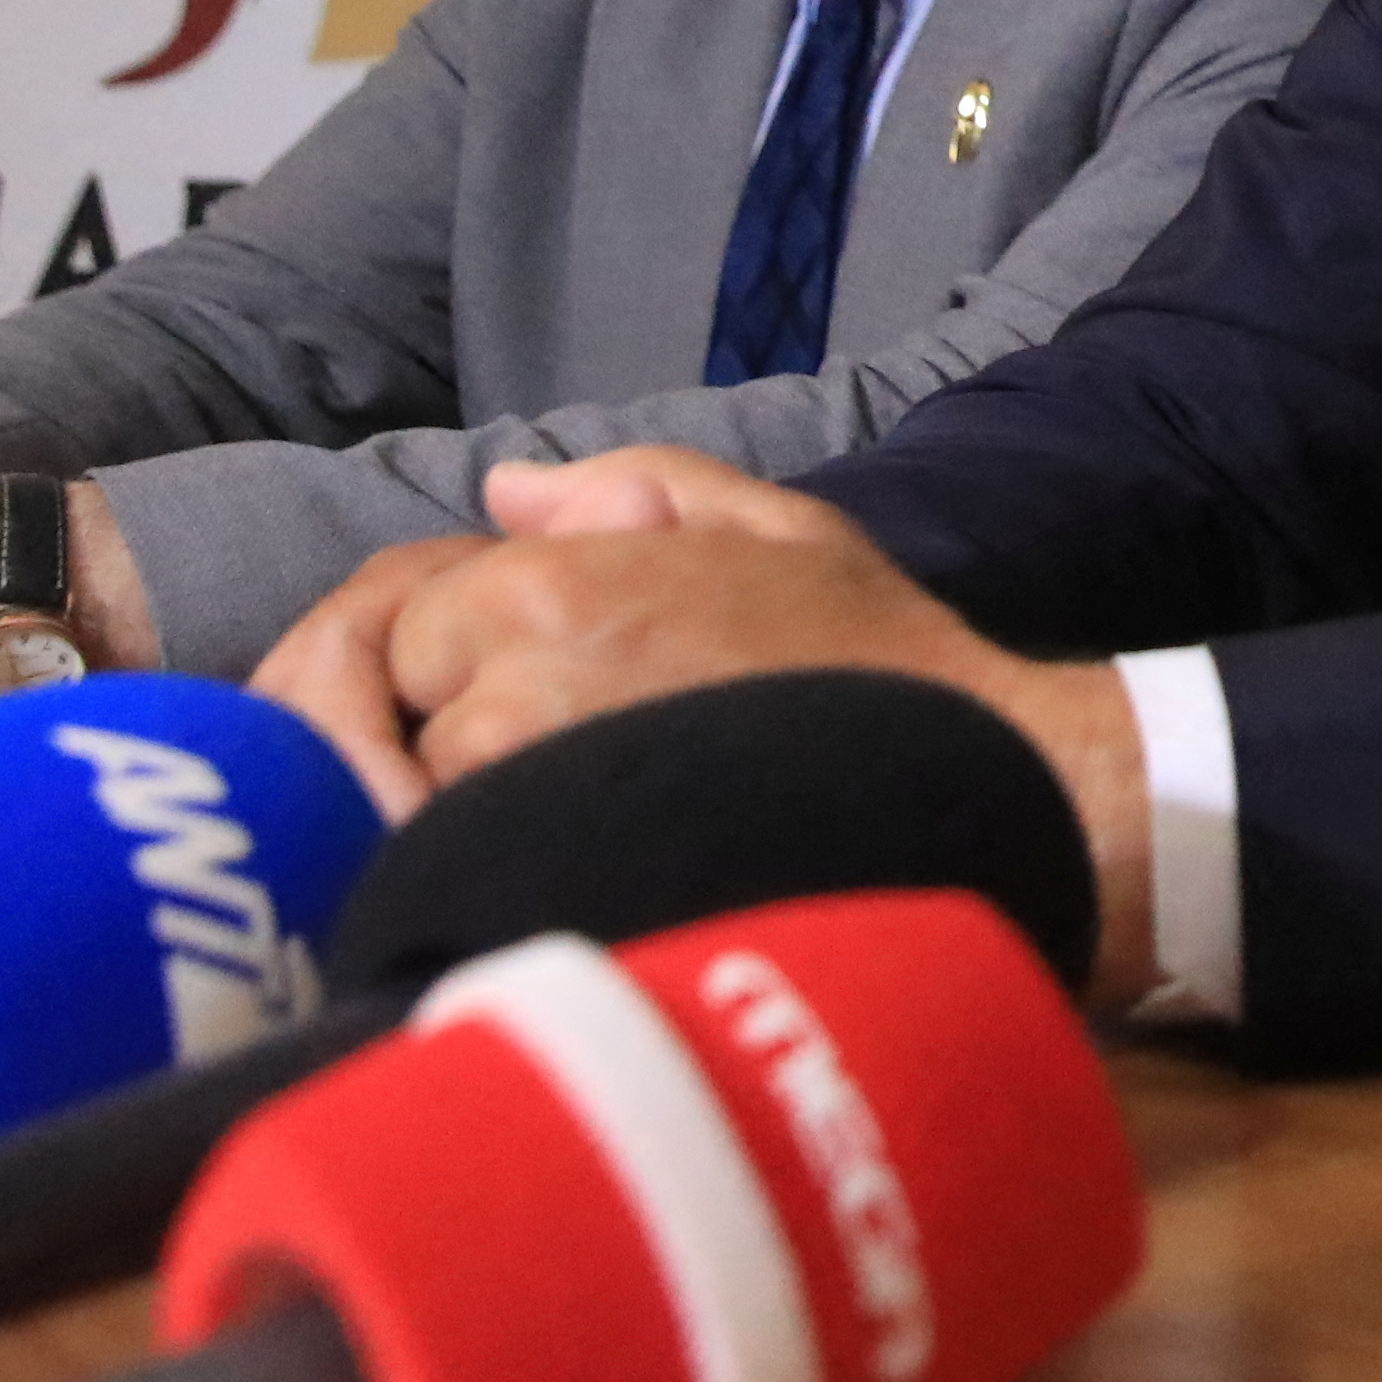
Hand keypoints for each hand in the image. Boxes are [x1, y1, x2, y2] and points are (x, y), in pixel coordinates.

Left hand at [244, 449, 1154, 995]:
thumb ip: (631, 489)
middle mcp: (517, 685)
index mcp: (549, 587)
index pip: (402, 627)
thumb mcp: (773, 525)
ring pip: (433, 809)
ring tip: (565, 817)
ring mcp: (531, 798)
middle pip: (402, 722)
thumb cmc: (879, 657)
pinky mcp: (557, 892)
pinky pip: (476, 884)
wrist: (978, 777)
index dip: (439, 661)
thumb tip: (506, 495)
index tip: (501, 692)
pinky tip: (570, 876)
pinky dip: (502, 879)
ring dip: (476, 813)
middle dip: (447, 736)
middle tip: (534, 759)